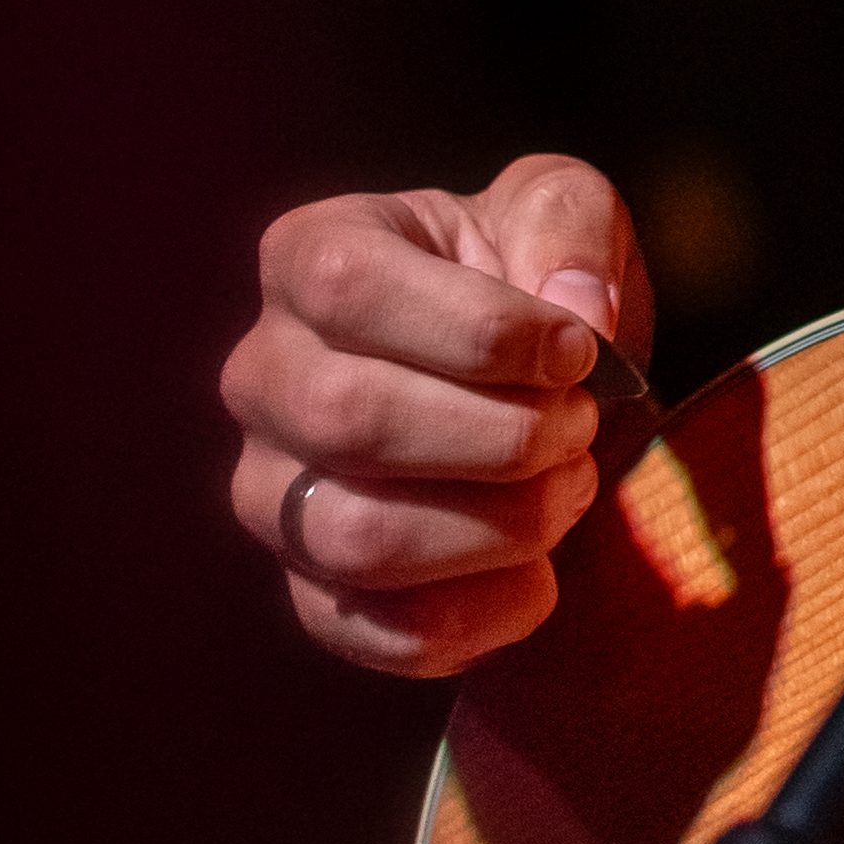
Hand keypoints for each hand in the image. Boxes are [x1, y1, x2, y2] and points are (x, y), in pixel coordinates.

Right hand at [222, 156, 649, 678]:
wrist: (533, 381)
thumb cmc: (529, 280)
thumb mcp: (560, 210)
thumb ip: (570, 226)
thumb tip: (575, 315)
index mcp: (307, 259)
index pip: (348, 289)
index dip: (483, 330)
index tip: (579, 351)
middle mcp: (263, 378)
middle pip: (348, 421)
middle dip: (503, 435)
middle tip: (579, 426)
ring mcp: (273, 493)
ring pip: (354, 539)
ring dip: (499, 526)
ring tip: (567, 489)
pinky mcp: (316, 592)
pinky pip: (377, 633)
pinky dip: (482, 619)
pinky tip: (541, 576)